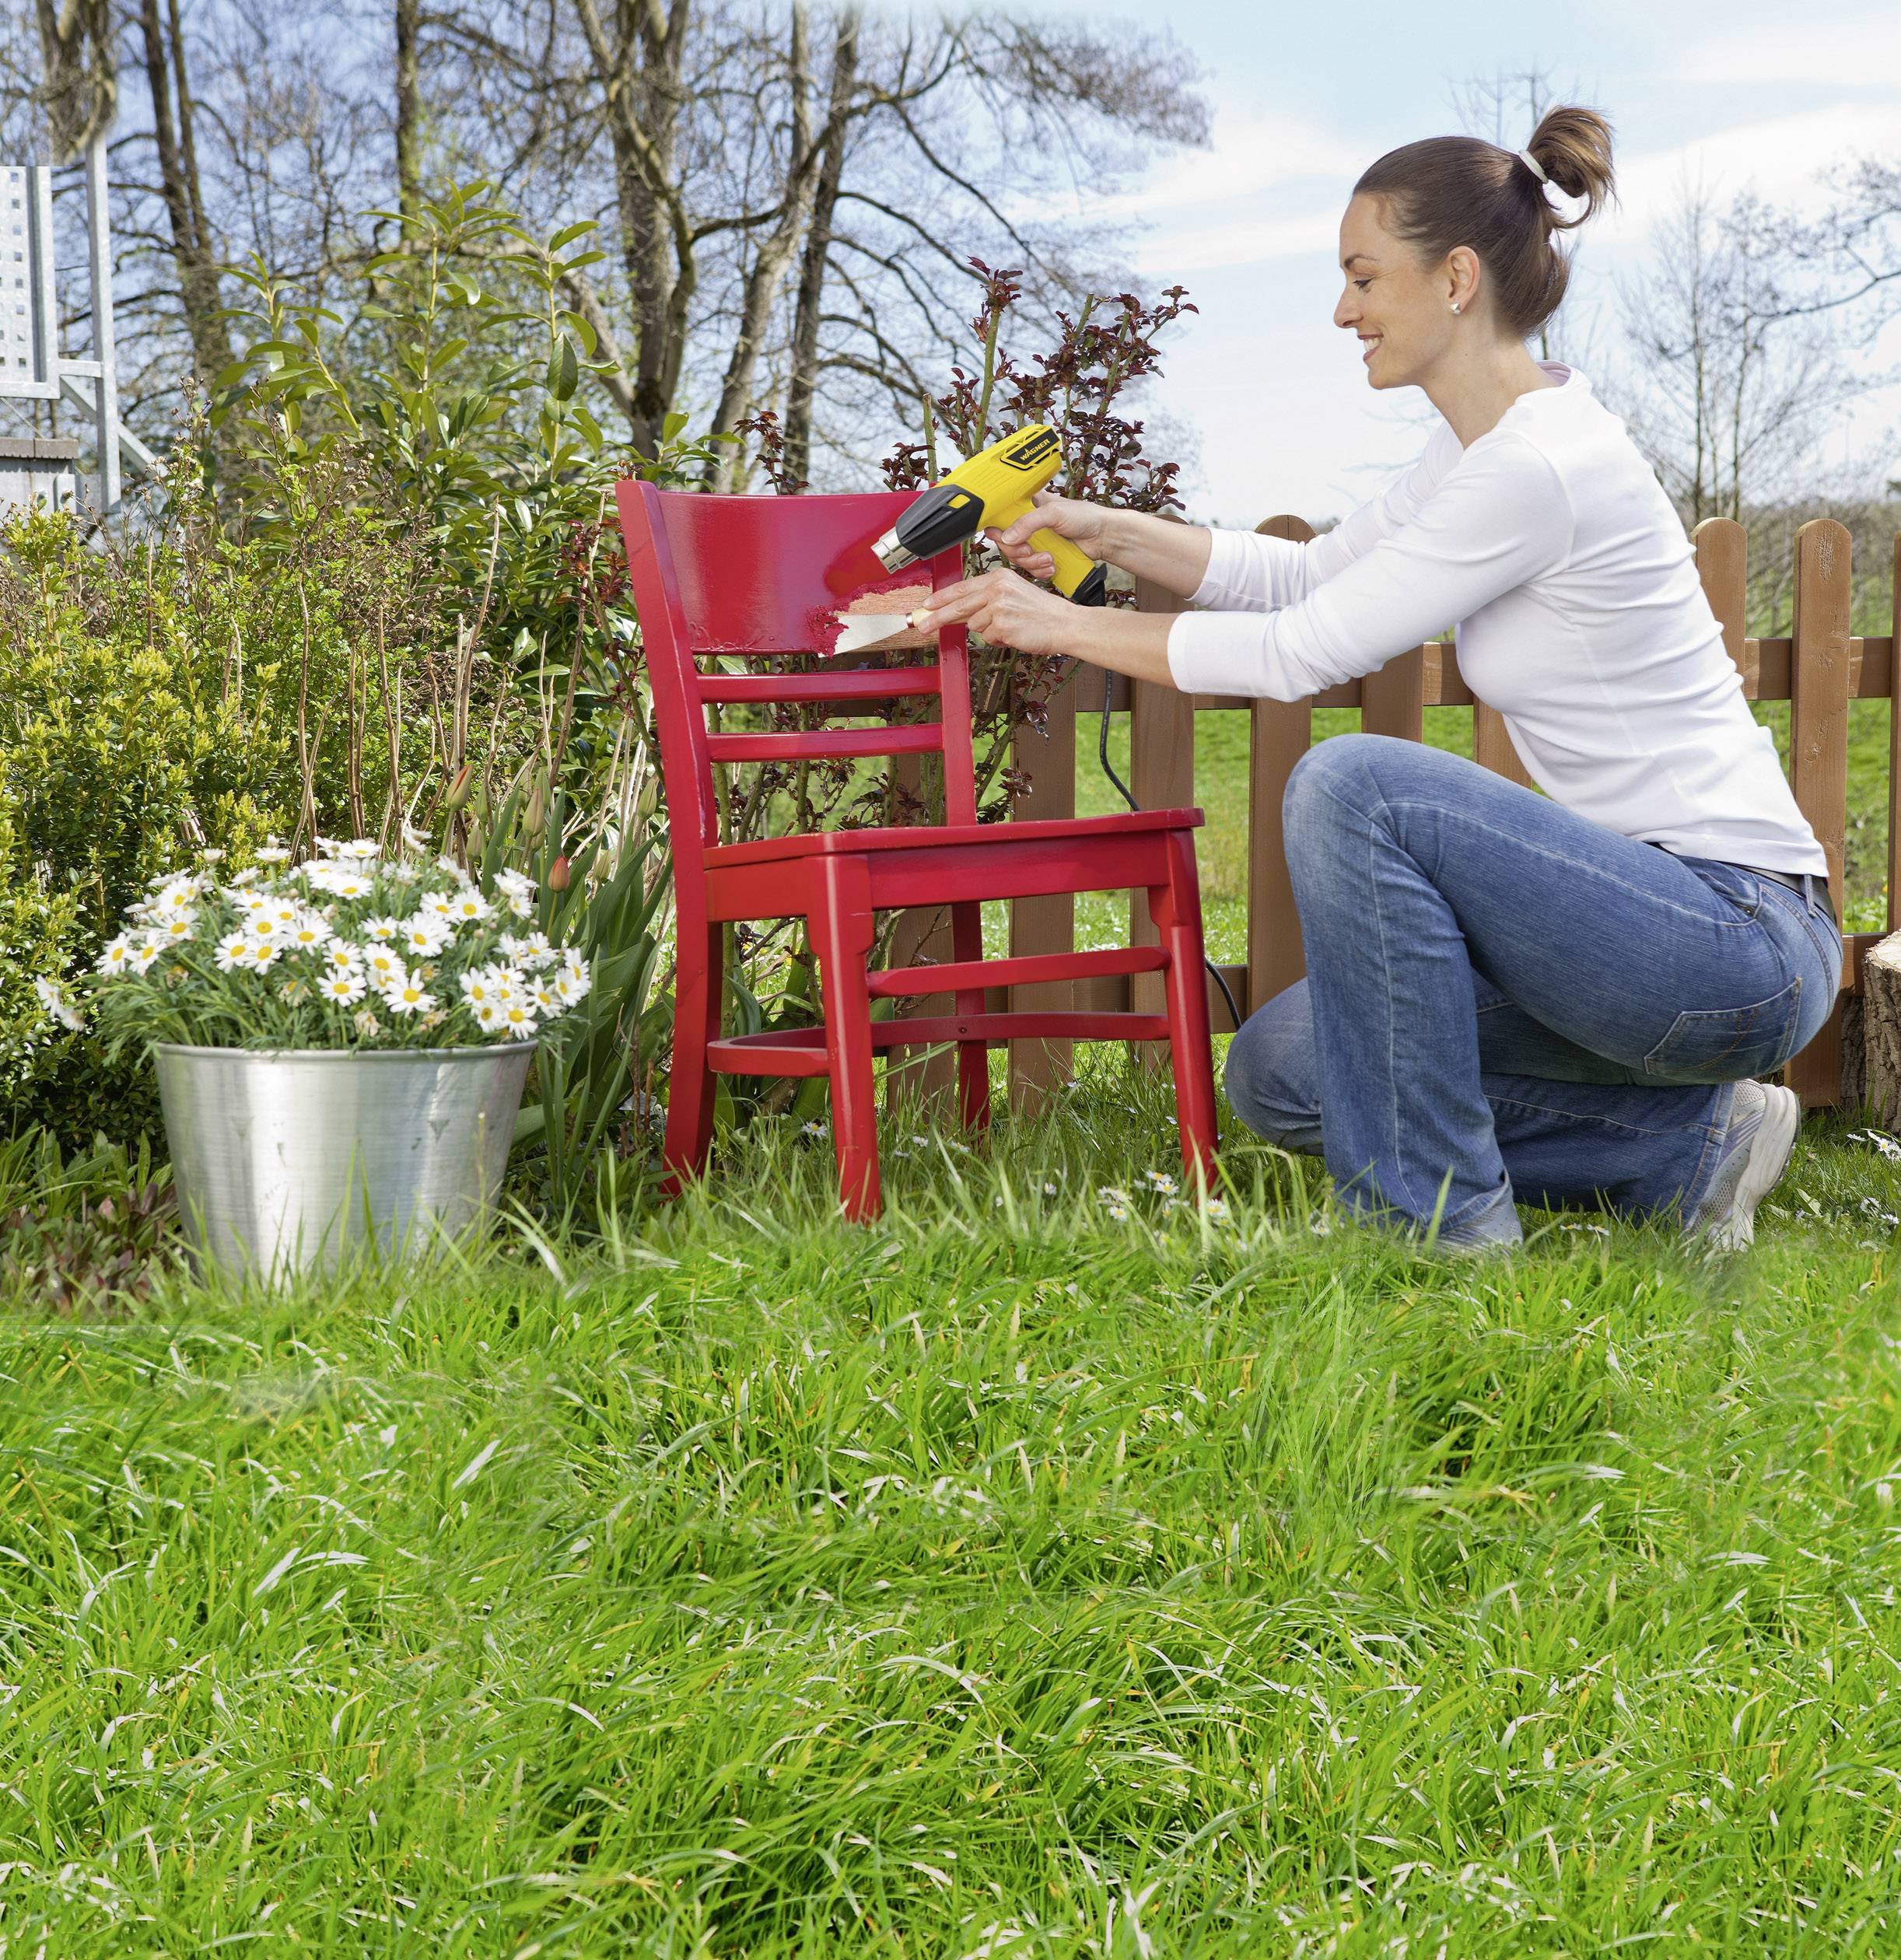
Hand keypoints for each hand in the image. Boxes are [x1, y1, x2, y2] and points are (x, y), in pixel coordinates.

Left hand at [913, 567, 1079, 656]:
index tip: (927, 604)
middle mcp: (997, 589)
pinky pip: (988, 638)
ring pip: (974, 626)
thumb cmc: (1041, 612)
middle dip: (937, 618)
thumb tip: (958, 611)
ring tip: (1008, 627)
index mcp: (999, 577)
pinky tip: (1013, 634)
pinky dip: (998, 640)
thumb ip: (986, 600)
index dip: (942, 597)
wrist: (1064, 623)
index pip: (962, 587)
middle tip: (922, 625)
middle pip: (958, 605)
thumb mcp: (1013, 594)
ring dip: (987, 631)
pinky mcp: (1002, 626)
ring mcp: (998, 607)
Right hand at [984, 491, 1111, 580]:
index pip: (1002, 517)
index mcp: (1029, 506)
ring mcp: (1037, 542)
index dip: (998, 529)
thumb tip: (1006, 537)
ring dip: (1033, 563)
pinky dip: (1041, 571)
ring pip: (1020, 559)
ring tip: (1049, 559)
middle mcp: (1030, 524)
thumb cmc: (1085, 517)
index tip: (1001, 537)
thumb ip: (1028, 522)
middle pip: (1008, 543)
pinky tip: (1052, 566)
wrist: (1104, 537)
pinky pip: (1032, 569)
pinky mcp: (1044, 557)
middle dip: (1018, 551)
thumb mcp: (1054, 513)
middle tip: (1030, 550)